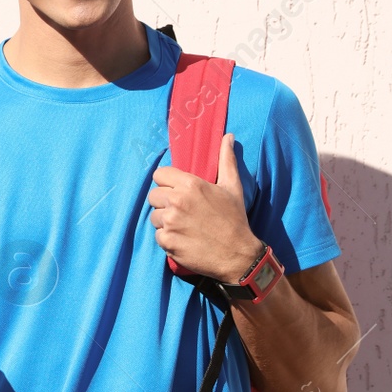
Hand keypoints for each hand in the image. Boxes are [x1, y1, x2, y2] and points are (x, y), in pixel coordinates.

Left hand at [147, 133, 261, 282]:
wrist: (238, 255)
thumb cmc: (235, 219)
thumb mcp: (232, 187)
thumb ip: (226, 160)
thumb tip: (228, 136)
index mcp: (190, 185)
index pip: (159, 175)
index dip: (167, 183)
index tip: (178, 192)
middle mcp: (177, 202)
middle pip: (153, 196)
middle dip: (165, 203)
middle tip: (183, 212)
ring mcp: (170, 223)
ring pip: (154, 216)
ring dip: (165, 222)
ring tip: (185, 227)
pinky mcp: (166, 242)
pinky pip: (157, 235)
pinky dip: (168, 239)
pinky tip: (184, 240)